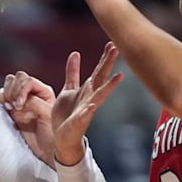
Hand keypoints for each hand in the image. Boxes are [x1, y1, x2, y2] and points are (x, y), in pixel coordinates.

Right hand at [0, 72, 56, 163]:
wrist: (44, 150)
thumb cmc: (51, 134)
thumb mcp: (46, 115)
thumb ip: (34, 103)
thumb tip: (19, 99)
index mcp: (44, 92)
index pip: (29, 81)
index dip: (22, 90)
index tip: (19, 105)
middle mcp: (32, 93)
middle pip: (18, 78)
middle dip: (14, 89)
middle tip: (15, 105)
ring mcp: (21, 100)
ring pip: (9, 83)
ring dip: (7, 92)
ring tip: (10, 105)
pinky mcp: (11, 108)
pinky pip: (2, 95)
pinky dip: (1, 98)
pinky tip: (5, 107)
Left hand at [52, 41, 123, 164]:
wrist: (62, 138)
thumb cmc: (67, 114)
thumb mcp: (68, 89)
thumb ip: (73, 73)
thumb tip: (76, 54)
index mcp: (87, 89)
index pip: (98, 71)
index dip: (104, 57)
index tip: (112, 43)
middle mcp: (90, 97)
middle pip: (100, 78)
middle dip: (108, 64)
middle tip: (117, 48)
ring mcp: (86, 110)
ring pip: (99, 96)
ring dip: (108, 86)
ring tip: (119, 77)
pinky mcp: (78, 122)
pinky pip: (84, 115)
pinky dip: (88, 110)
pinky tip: (93, 105)